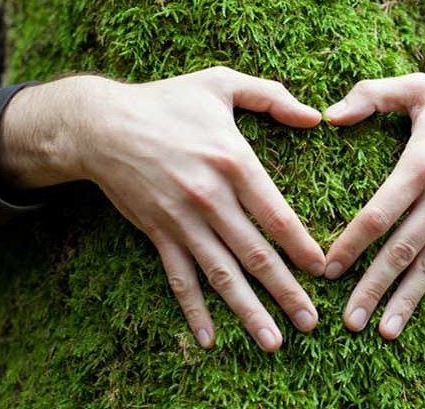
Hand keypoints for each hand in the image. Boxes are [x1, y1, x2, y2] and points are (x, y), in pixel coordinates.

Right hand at [0, 67, 325, 351]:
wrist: (101, 125)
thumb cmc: (167, 101)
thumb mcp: (221, 83)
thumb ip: (271, 96)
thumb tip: (315, 116)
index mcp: (234, 162)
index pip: (278, 216)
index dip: (303, 248)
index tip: (324, 271)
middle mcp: (211, 198)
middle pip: (256, 254)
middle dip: (287, 292)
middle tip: (310, 322)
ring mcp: (183, 221)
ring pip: (222, 275)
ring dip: (249, 311)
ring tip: (273, 342)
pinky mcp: (159, 233)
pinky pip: (179, 278)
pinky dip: (194, 310)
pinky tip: (208, 339)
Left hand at [322, 57, 424, 338]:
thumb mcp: (419, 87)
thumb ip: (371, 96)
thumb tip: (329, 114)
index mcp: (421, 166)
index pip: (378, 215)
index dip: (351, 245)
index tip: (328, 270)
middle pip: (401, 251)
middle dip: (373, 288)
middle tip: (350, 322)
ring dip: (408, 300)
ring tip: (385, 332)